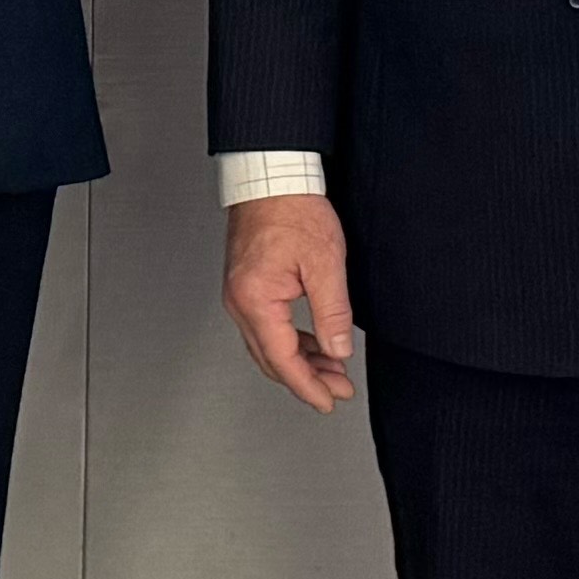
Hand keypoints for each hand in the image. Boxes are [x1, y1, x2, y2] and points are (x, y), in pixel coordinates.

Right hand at [223, 194, 362, 412]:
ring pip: (267, 345)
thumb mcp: (325, 264)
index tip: (328, 402)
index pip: (283, 360)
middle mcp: (240, 302)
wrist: (271, 176)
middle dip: (306, 379)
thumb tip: (338, 352)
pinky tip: (313, 344)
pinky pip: (266, 327)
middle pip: (271, 359)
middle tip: (338, 390)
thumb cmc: (293, 209)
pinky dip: (290, 342)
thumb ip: (332, 314)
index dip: (308, 386)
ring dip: (300, 361)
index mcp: (256, 300)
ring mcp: (239, 295)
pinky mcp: (246, 286)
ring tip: (332, 370)